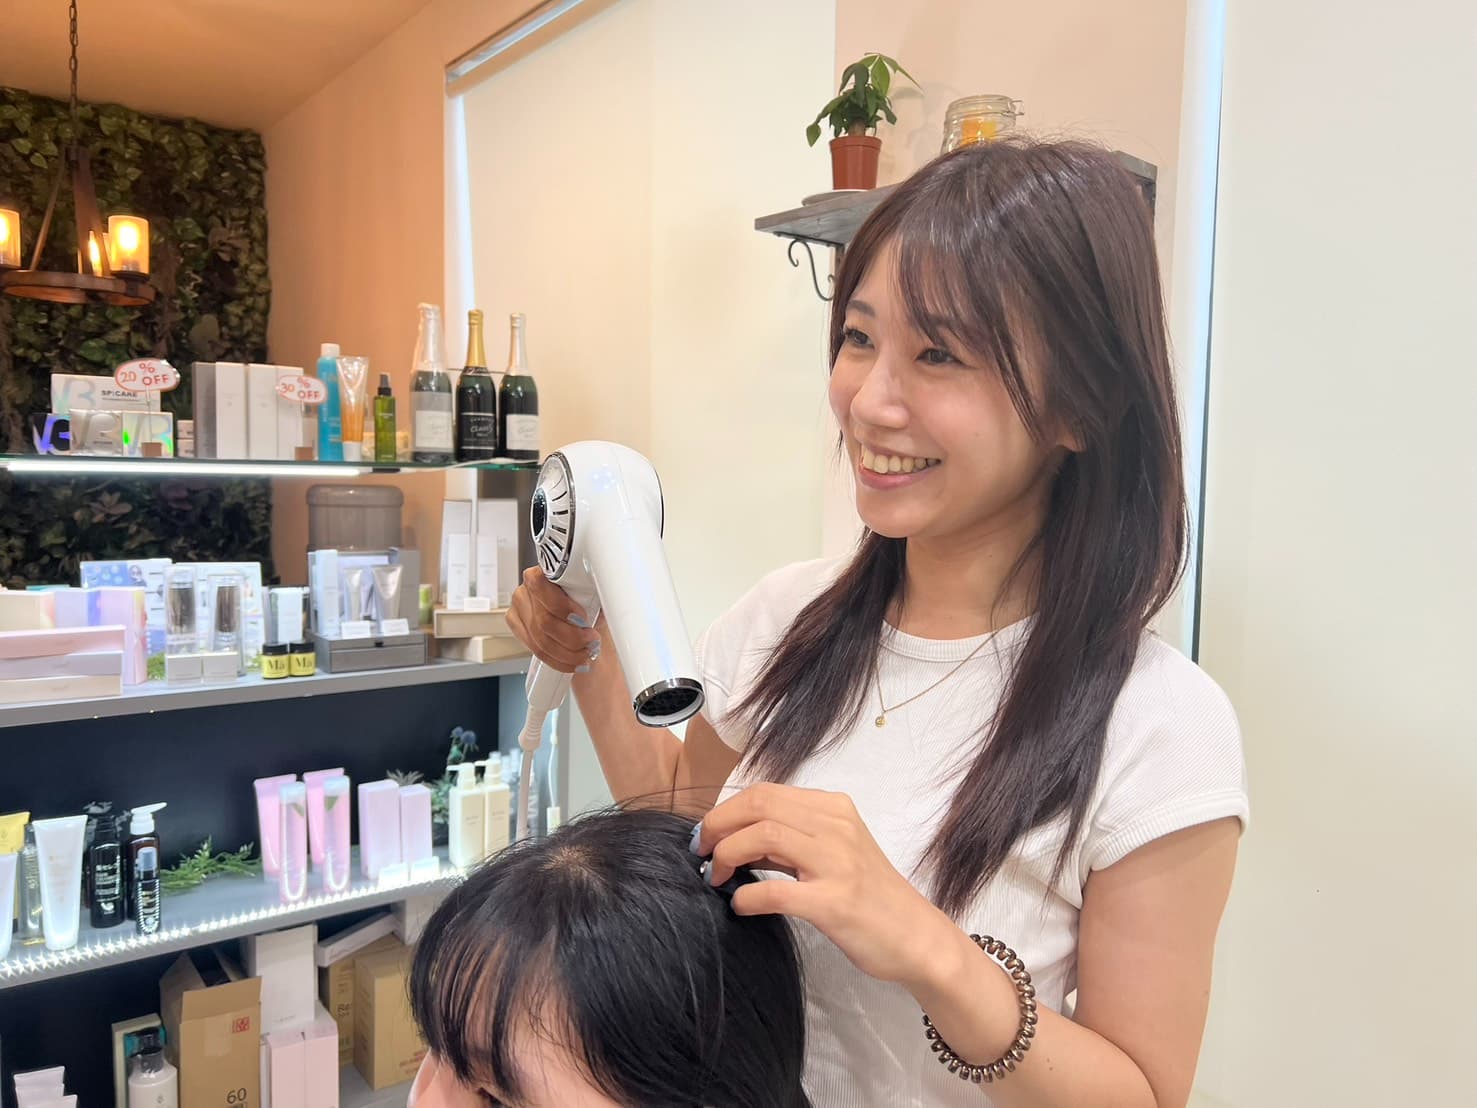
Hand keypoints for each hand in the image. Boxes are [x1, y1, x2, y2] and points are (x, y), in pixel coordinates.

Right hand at [506, 566, 600, 673]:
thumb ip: (597, 591)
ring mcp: (519, 608)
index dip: (563, 607)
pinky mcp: (516, 625)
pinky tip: (571, 660)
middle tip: (591, 641)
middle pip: (543, 621)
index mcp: (545, 572)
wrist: (584, 620)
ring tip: (586, 653)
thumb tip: (608, 598)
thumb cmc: (590, 603)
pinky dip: (557, 660)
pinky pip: (535, 650)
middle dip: (573, 637)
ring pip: (540, 640)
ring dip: (568, 653)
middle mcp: (527, 588)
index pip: (540, 585)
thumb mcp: (597, 593)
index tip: (583, 619)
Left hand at [697, 782, 956, 988]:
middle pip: (759, 806)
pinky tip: (740, 906)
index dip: (725, 810)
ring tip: (715, 876)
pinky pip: (775, 891)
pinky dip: (746, 897)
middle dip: (718, 825)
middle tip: (701, 852)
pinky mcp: (835, 903)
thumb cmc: (870, 896)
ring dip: (726, 855)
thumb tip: (732, 838)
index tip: (707, 834)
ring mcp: (838, 863)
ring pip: (764, 836)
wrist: (916, 937)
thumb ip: (789, 840)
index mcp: (834, 808)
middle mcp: (837, 826)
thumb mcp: (833, 851)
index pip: (765, 792)